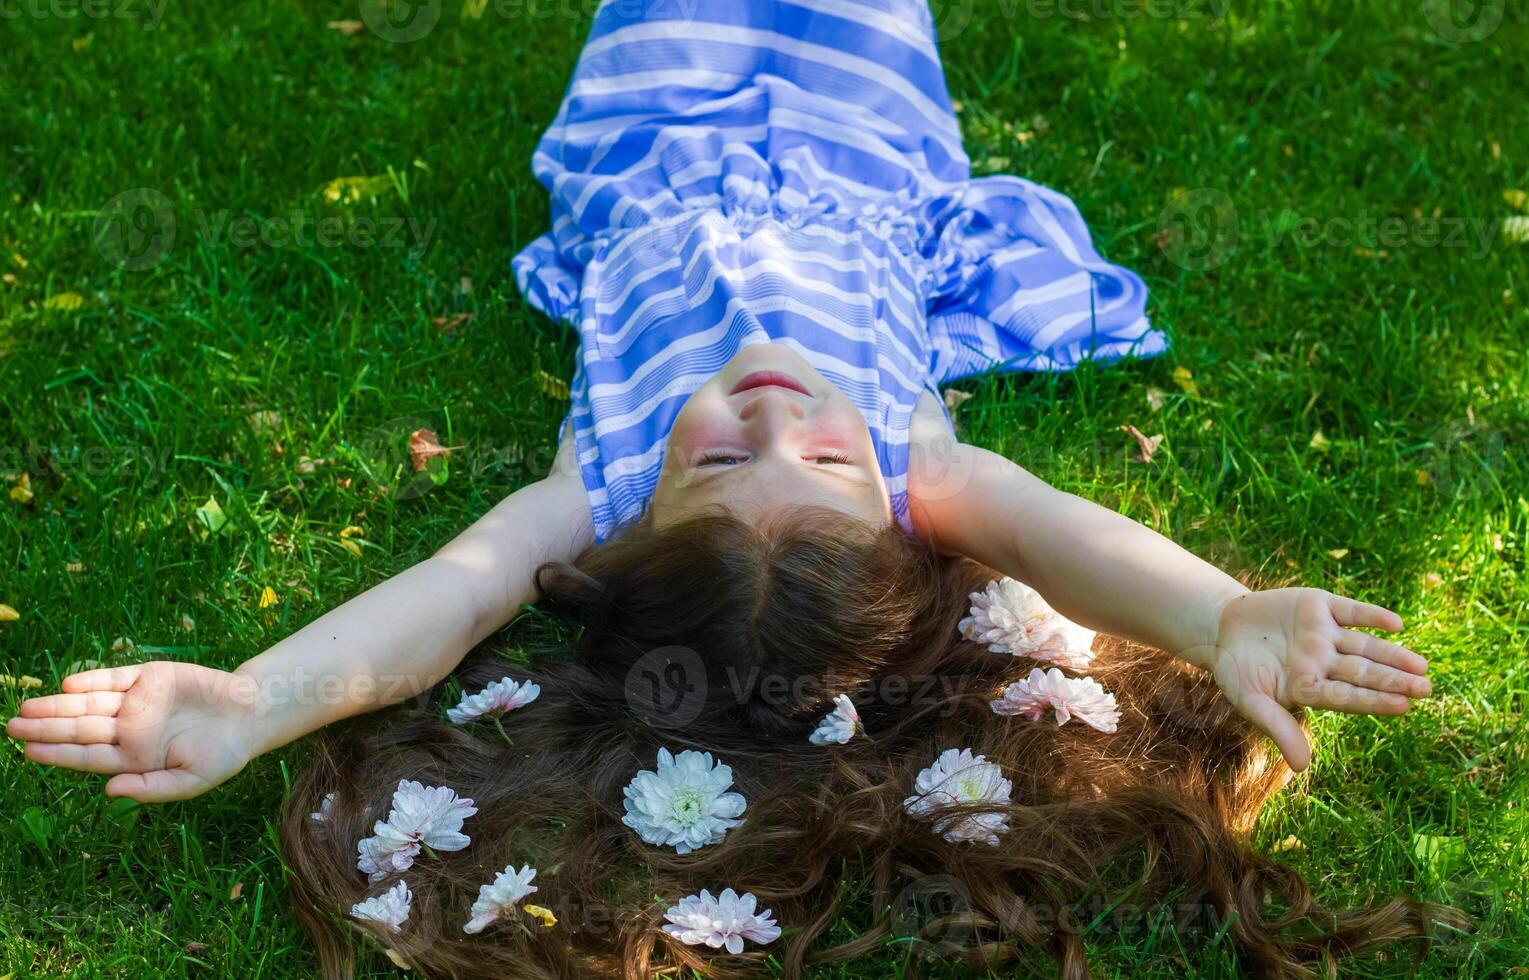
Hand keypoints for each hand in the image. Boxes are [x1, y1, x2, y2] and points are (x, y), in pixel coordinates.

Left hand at [6, 662, 261, 801]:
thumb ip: (150, 789)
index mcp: (135, 758)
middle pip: (80, 729)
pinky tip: (69, 685)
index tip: (28, 751)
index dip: (57, 753)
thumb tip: (107, 791)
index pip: (87, 756)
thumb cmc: (223, 754)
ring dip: (58, 705)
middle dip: (46, 727)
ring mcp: (138, 702)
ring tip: (26, 708)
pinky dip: (93, 680)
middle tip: (11, 726)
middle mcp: (129, 730)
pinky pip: (114, 678)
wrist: (251, 713)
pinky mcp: (150, 677)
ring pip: (90, 704)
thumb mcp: (192, 781)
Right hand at [1205, 588, 1430, 771]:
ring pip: (1364, 645)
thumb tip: (1302, 767)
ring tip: (1421, 666)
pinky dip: (1372, 615)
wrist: (1221, 627)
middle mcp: (1324, 662)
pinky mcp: (1319, 606)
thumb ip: (1278, 727)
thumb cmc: (1236, 671)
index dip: (1374, 701)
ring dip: (1392, 654)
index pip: (1347, 697)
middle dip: (1393, 680)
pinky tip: (1396, 625)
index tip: (1404, 706)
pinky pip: (1351, 611)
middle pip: (1363, 672)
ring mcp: (1324, 634)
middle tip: (1425, 688)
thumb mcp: (1250, 700)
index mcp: (1310, 688)